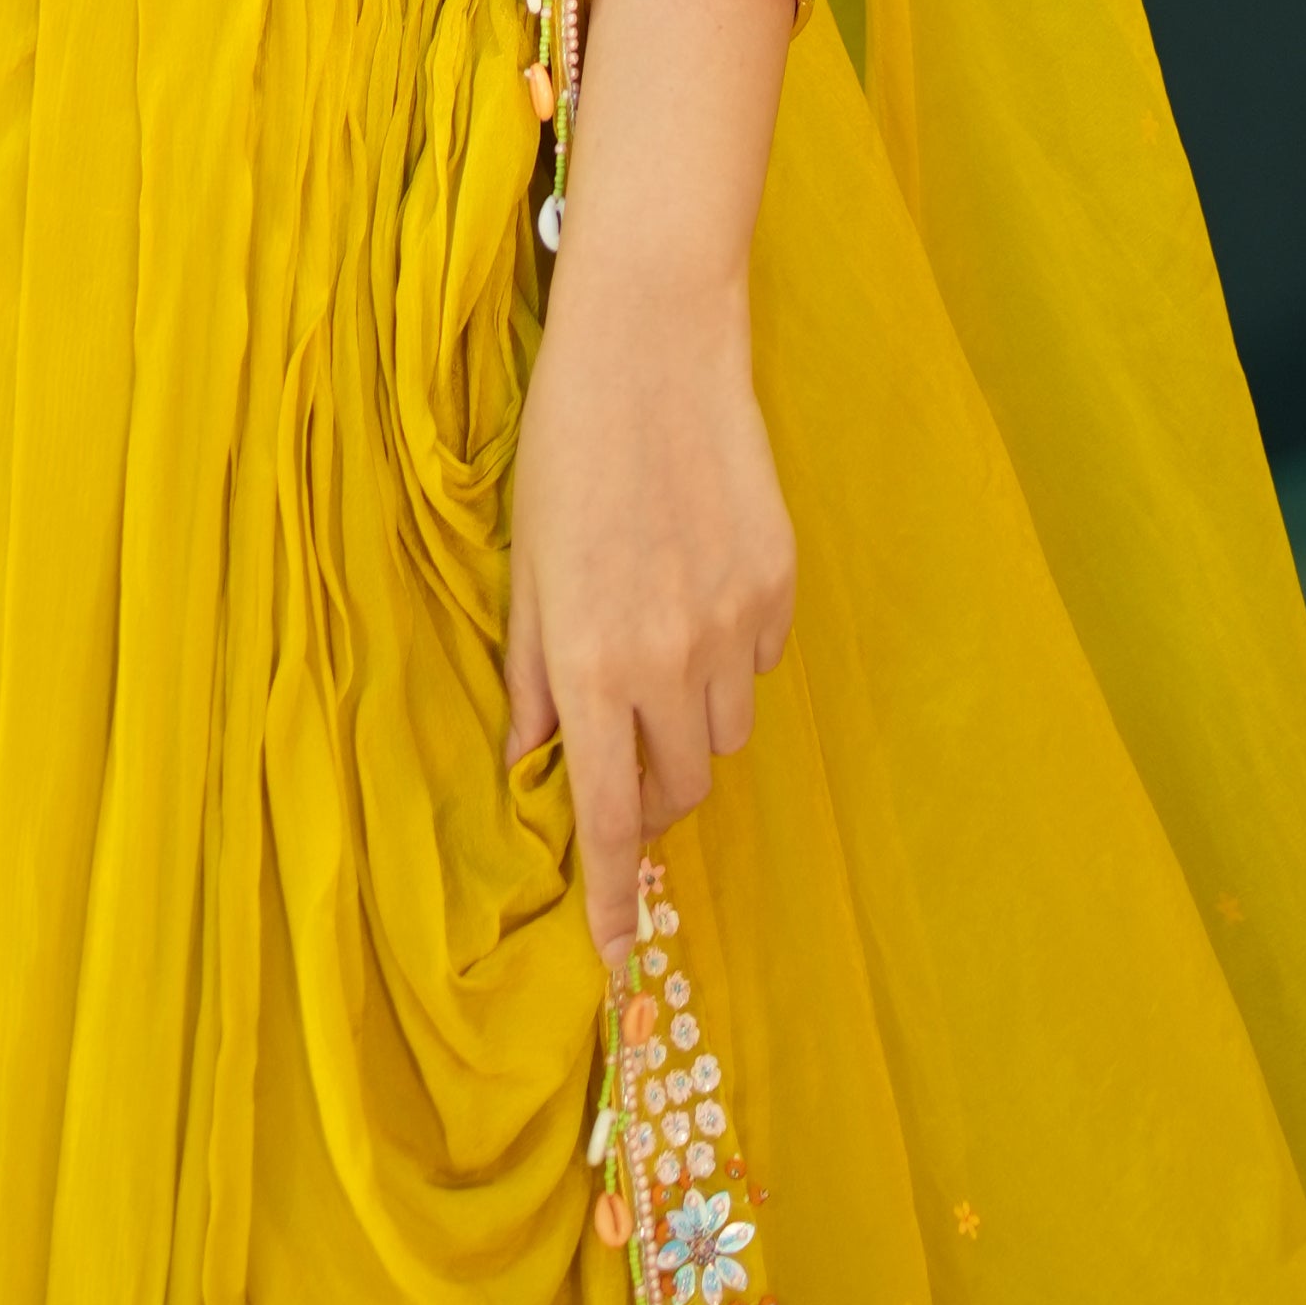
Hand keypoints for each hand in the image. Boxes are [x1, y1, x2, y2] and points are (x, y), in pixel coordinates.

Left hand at [504, 241, 795, 969]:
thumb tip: (528, 766)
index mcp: (589, 661)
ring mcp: (734, 625)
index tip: (616, 962)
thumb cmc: (566, 447)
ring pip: (724, 734)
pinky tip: (699, 578)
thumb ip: (528, 677)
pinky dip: (730, 653)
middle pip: (679, 791)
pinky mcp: (780, 584)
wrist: (652, 342)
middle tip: (619, 733)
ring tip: (657, 630)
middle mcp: (668, 659)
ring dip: (690, 718)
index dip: (613, 900)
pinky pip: (760, 665)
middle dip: (652, 790)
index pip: (610, 819)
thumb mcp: (525, 566)